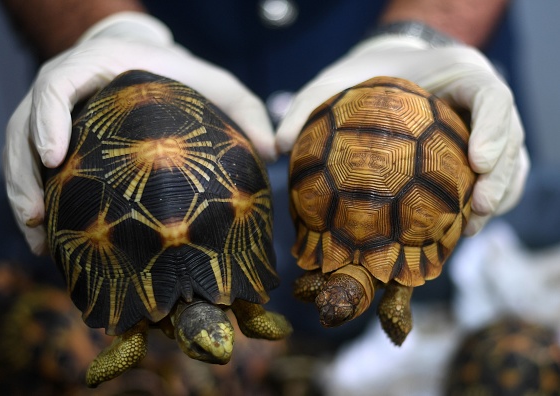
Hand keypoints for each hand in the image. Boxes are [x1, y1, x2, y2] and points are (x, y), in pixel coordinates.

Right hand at [4, 12, 275, 253]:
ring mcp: (51, 112)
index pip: (56, 84)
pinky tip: (44, 236)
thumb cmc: (180, 74)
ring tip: (36, 237)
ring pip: (18, 150)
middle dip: (23, 171)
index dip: (48, 118)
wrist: (145, 61)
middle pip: (23, 125)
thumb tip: (271, 150)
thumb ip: (244, 108)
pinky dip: (32, 198)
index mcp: (97, 66)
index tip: (52, 156)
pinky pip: (29, 165)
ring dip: (21, 194)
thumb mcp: (216, 83)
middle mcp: (64, 87)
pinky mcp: (50, 135)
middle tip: (36, 215)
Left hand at [276, 33, 528, 235]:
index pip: (490, 95)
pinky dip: (483, 207)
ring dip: (498, 198)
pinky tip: (460, 230)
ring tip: (471, 226)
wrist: (385, 75)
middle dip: (501, 175)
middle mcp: (479, 104)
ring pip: (510, 165)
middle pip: (511, 137)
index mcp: (458, 75)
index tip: (478, 160)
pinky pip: (494, 182)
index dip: (493, 128)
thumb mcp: (333, 83)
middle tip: (478, 207)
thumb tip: (276, 147)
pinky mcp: (476, 156)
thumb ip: (307, 106)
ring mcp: (483, 131)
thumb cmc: (363, 77)